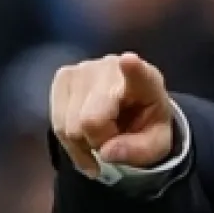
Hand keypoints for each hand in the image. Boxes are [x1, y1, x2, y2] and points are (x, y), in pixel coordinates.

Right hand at [50, 52, 172, 175]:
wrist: (131, 111)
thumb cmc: (146, 125)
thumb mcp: (156, 146)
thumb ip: (138, 151)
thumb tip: (106, 152)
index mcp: (146, 81)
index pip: (138, 72)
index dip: (133, 68)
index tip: (130, 60)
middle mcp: (111, 67)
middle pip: (90, 120)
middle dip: (99, 142)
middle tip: (113, 141)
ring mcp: (83, 69)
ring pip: (68, 126)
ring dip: (83, 143)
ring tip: (101, 137)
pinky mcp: (63, 77)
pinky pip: (57, 124)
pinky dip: (70, 141)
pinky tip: (85, 138)